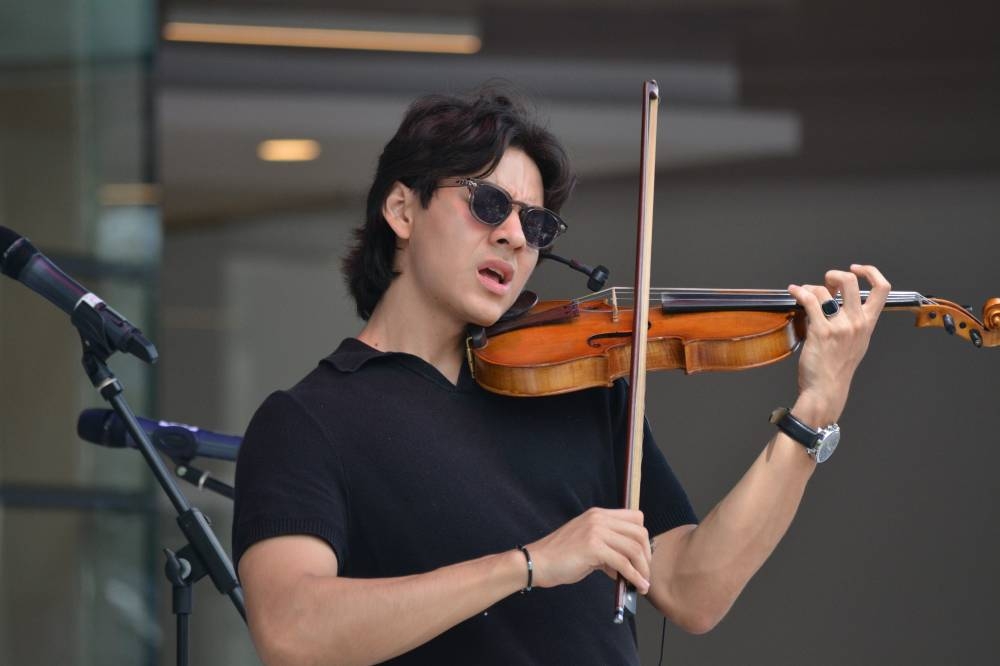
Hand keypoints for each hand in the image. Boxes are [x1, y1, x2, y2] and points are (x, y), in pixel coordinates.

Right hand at [526, 507, 651, 593]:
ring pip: (634, 548)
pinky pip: (623, 563)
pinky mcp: (593, 547)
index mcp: (598, 515)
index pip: (635, 518)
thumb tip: (628, 564)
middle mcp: (599, 518)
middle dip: (647, 555)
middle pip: (639, 532)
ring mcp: (596, 531)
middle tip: (644, 571)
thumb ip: (607, 548)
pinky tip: (636, 585)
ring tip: (642, 583)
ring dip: (642, 568)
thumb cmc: (559, 557)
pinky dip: (634, 576)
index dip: (643, 538)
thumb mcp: (587, 545)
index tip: (642, 556)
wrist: (537, 562)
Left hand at [787, 264, 890, 425]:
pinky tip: (794, 292)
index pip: (883, 289)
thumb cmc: (838, 367)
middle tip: (826, 281)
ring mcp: (839, 326)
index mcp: (868, 323)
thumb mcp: (856, 342)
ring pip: (825, 290)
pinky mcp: (821, 331)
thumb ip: (853, 321)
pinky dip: (799, 292)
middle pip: (851, 281)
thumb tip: (836, 298)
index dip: (870, 272)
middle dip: (834, 275)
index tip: (856, 269)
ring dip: (810, 287)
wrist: (827, 389)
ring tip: (803, 293)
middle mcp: (857, 322)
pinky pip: (809, 301)